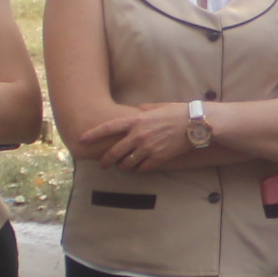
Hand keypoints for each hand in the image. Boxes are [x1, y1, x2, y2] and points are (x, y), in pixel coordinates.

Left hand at [76, 102, 197, 171]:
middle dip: (106, 160)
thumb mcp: (157, 107)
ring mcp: (148, 148)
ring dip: (123, 166)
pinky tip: (139, 168)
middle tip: (102, 164)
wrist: (195, 124)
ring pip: (127, 163)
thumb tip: (135, 111)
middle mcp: (139, 135)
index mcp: (136, 121)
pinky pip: (142, 168)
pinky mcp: (158, 158)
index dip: (93, 135)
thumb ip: (143, 110)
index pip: (108, 128)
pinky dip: (139, 169)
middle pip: (115, 152)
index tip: (82, 140)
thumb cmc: (177, 112)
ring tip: (123, 166)